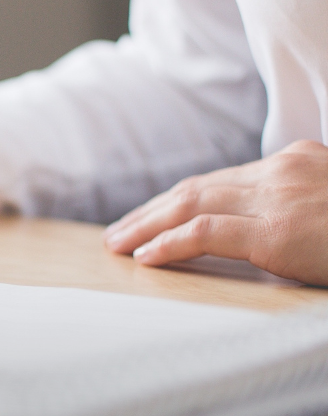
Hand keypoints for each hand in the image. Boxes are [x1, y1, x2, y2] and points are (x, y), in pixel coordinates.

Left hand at [103, 141, 327, 284]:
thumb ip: (297, 204)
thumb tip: (269, 228)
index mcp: (296, 160)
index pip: (221, 179)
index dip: (178, 199)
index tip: (152, 215)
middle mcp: (281, 170)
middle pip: (198, 188)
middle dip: (151, 211)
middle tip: (119, 230)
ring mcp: (278, 197)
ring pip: (192, 204)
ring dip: (146, 225)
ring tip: (118, 243)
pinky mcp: (277, 231)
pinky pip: (206, 233)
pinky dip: (169, 243)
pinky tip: (145, 255)